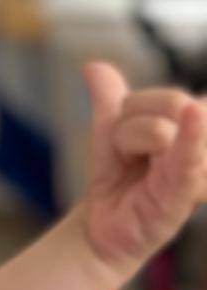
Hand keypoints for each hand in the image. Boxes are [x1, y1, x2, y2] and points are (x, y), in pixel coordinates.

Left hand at [76, 60, 206, 278]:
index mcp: (198, 127)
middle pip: (172, 102)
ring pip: (160, 127)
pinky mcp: (184, 192)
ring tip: (135, 165)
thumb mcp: (111, 130)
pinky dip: (191, 138)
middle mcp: (204, 147)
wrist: (102, 222)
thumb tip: (94, 67)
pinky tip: (196, 114)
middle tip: (131, 151)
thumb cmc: (119, 177)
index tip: (144, 130)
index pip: (179, 98)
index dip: (154, 106)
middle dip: (132, 120)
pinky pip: (188, 158)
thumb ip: (110, 96)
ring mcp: (199, 171)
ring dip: (127, 142)